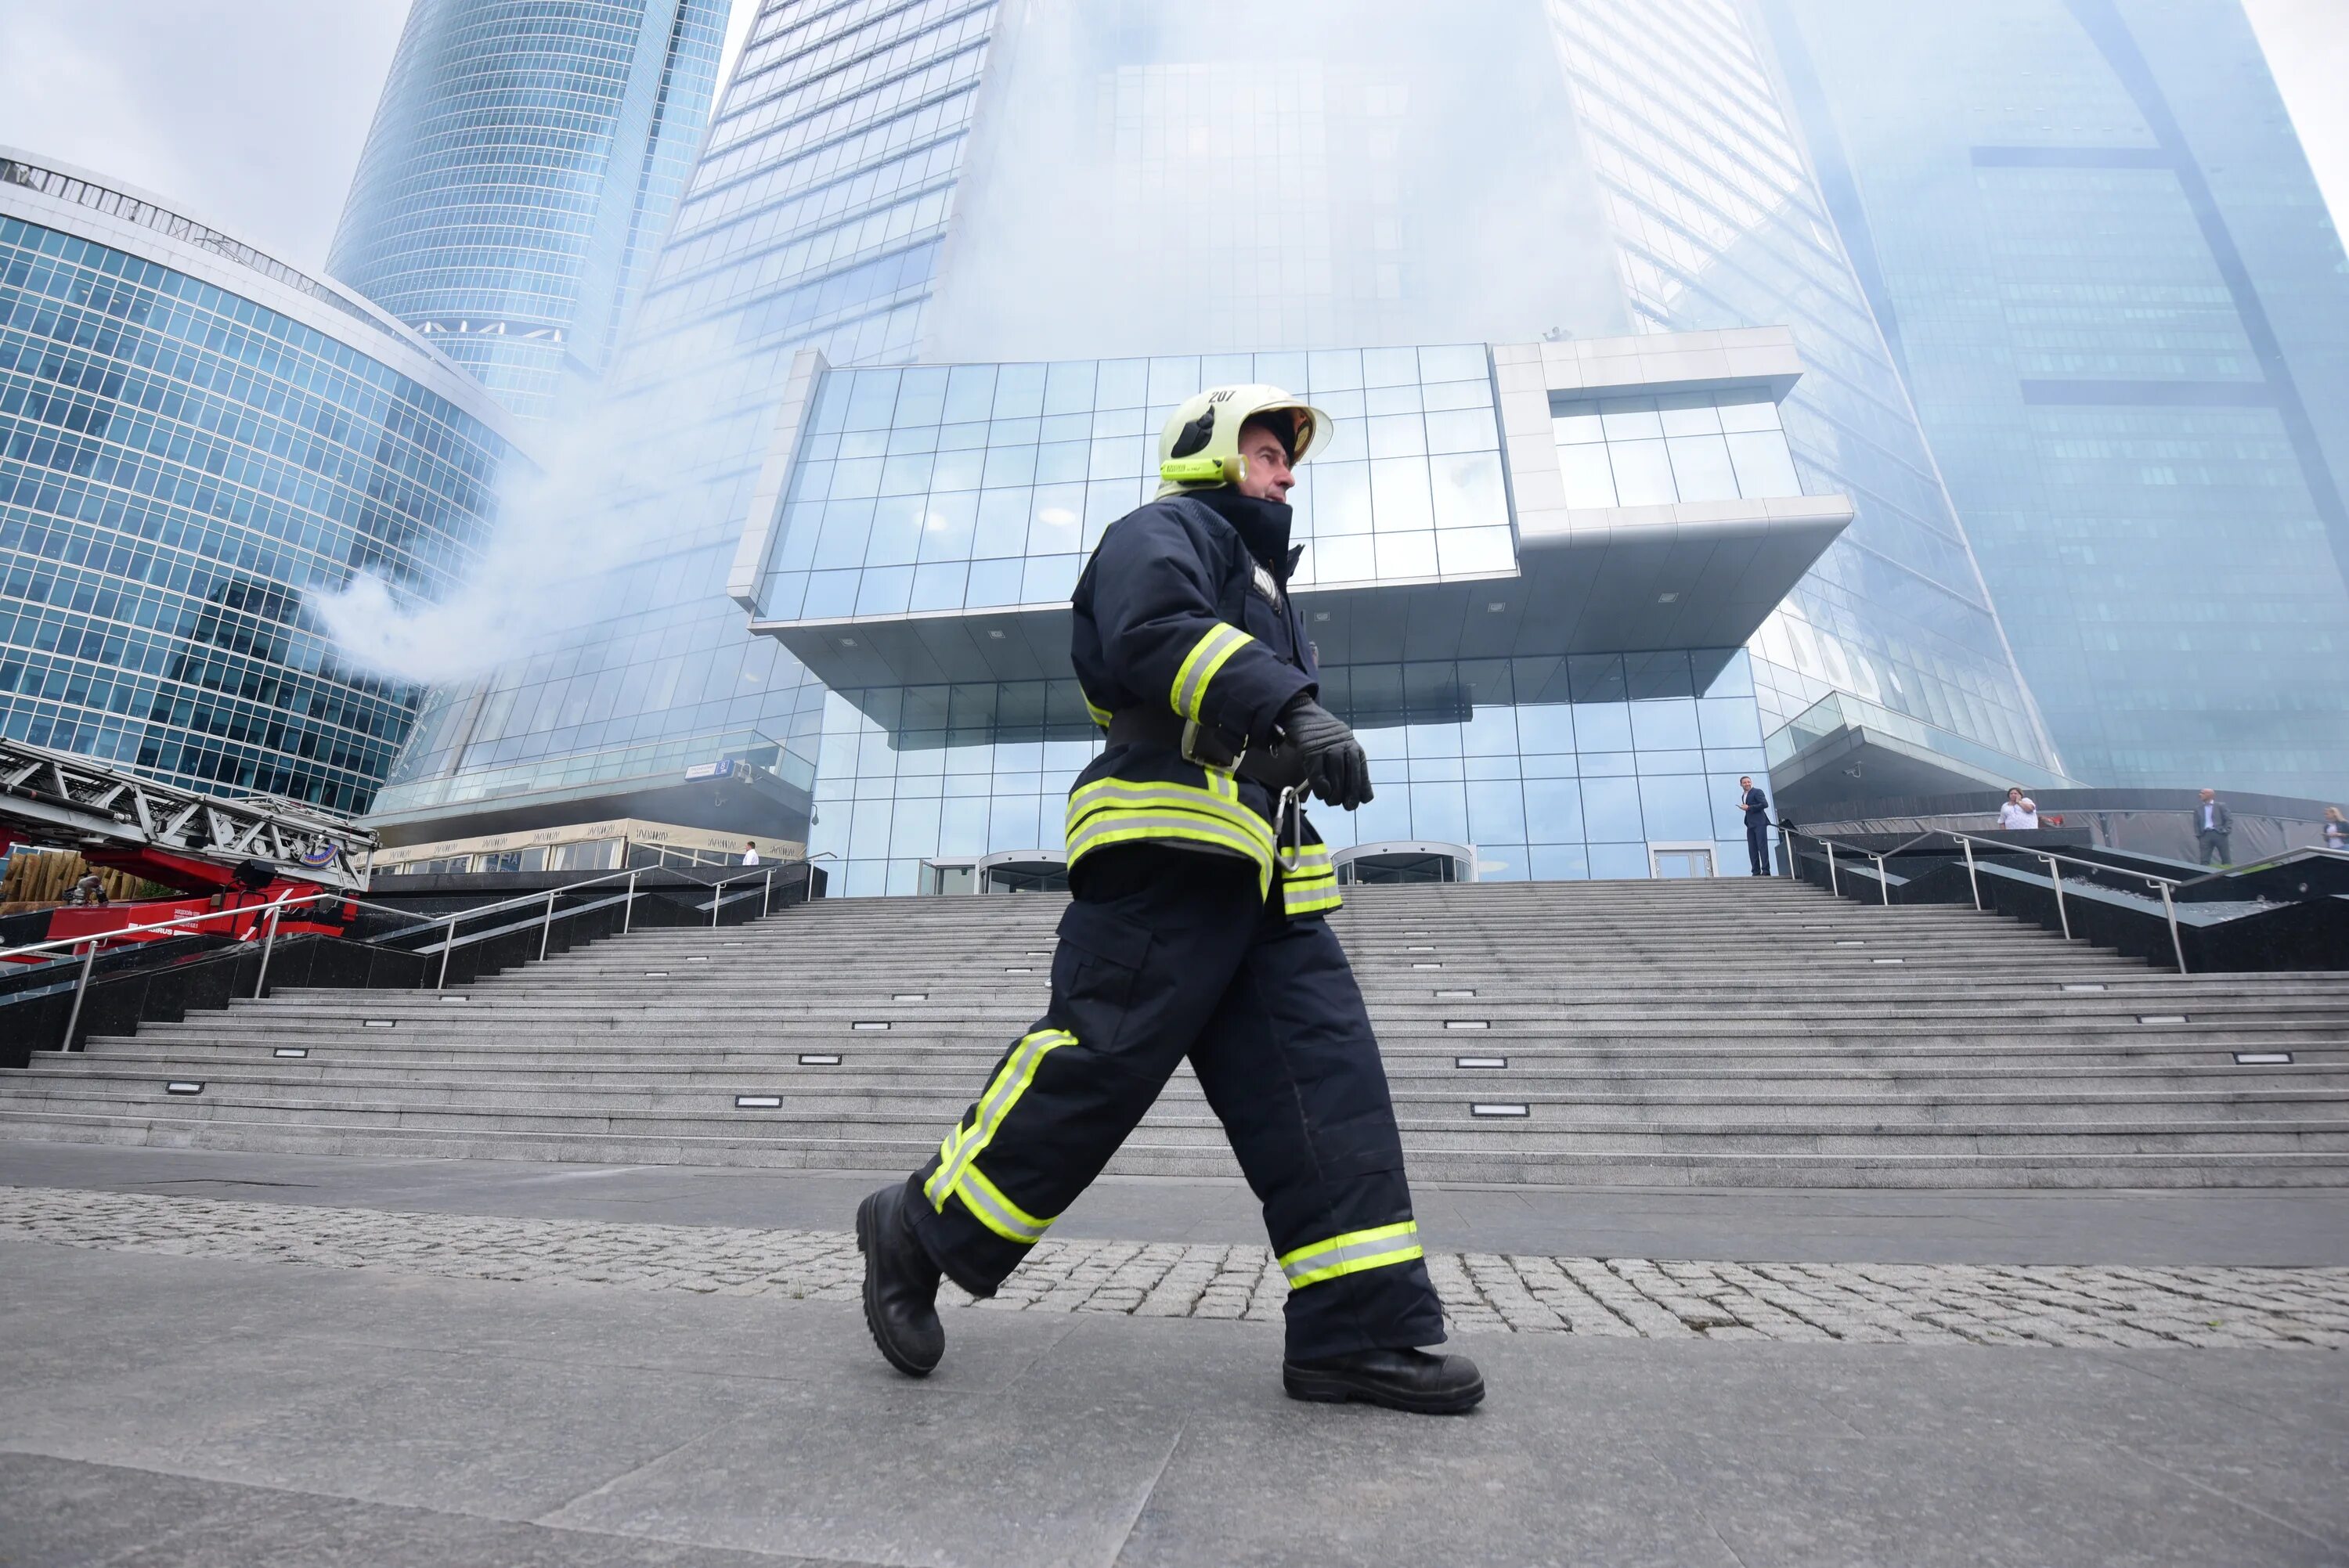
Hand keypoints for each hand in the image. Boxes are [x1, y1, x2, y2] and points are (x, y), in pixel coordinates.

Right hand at [1275, 695, 1373, 809]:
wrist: (1303, 716)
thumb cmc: (1323, 737)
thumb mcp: (1341, 748)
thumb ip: (1349, 768)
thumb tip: (1363, 796)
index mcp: (1353, 746)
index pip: (1361, 769)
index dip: (1363, 787)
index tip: (1362, 801)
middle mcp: (1343, 746)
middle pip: (1350, 773)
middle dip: (1350, 793)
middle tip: (1346, 806)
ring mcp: (1327, 748)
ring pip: (1336, 774)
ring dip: (1335, 793)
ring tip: (1332, 802)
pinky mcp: (1311, 751)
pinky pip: (1318, 772)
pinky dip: (1321, 786)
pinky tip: (1322, 794)